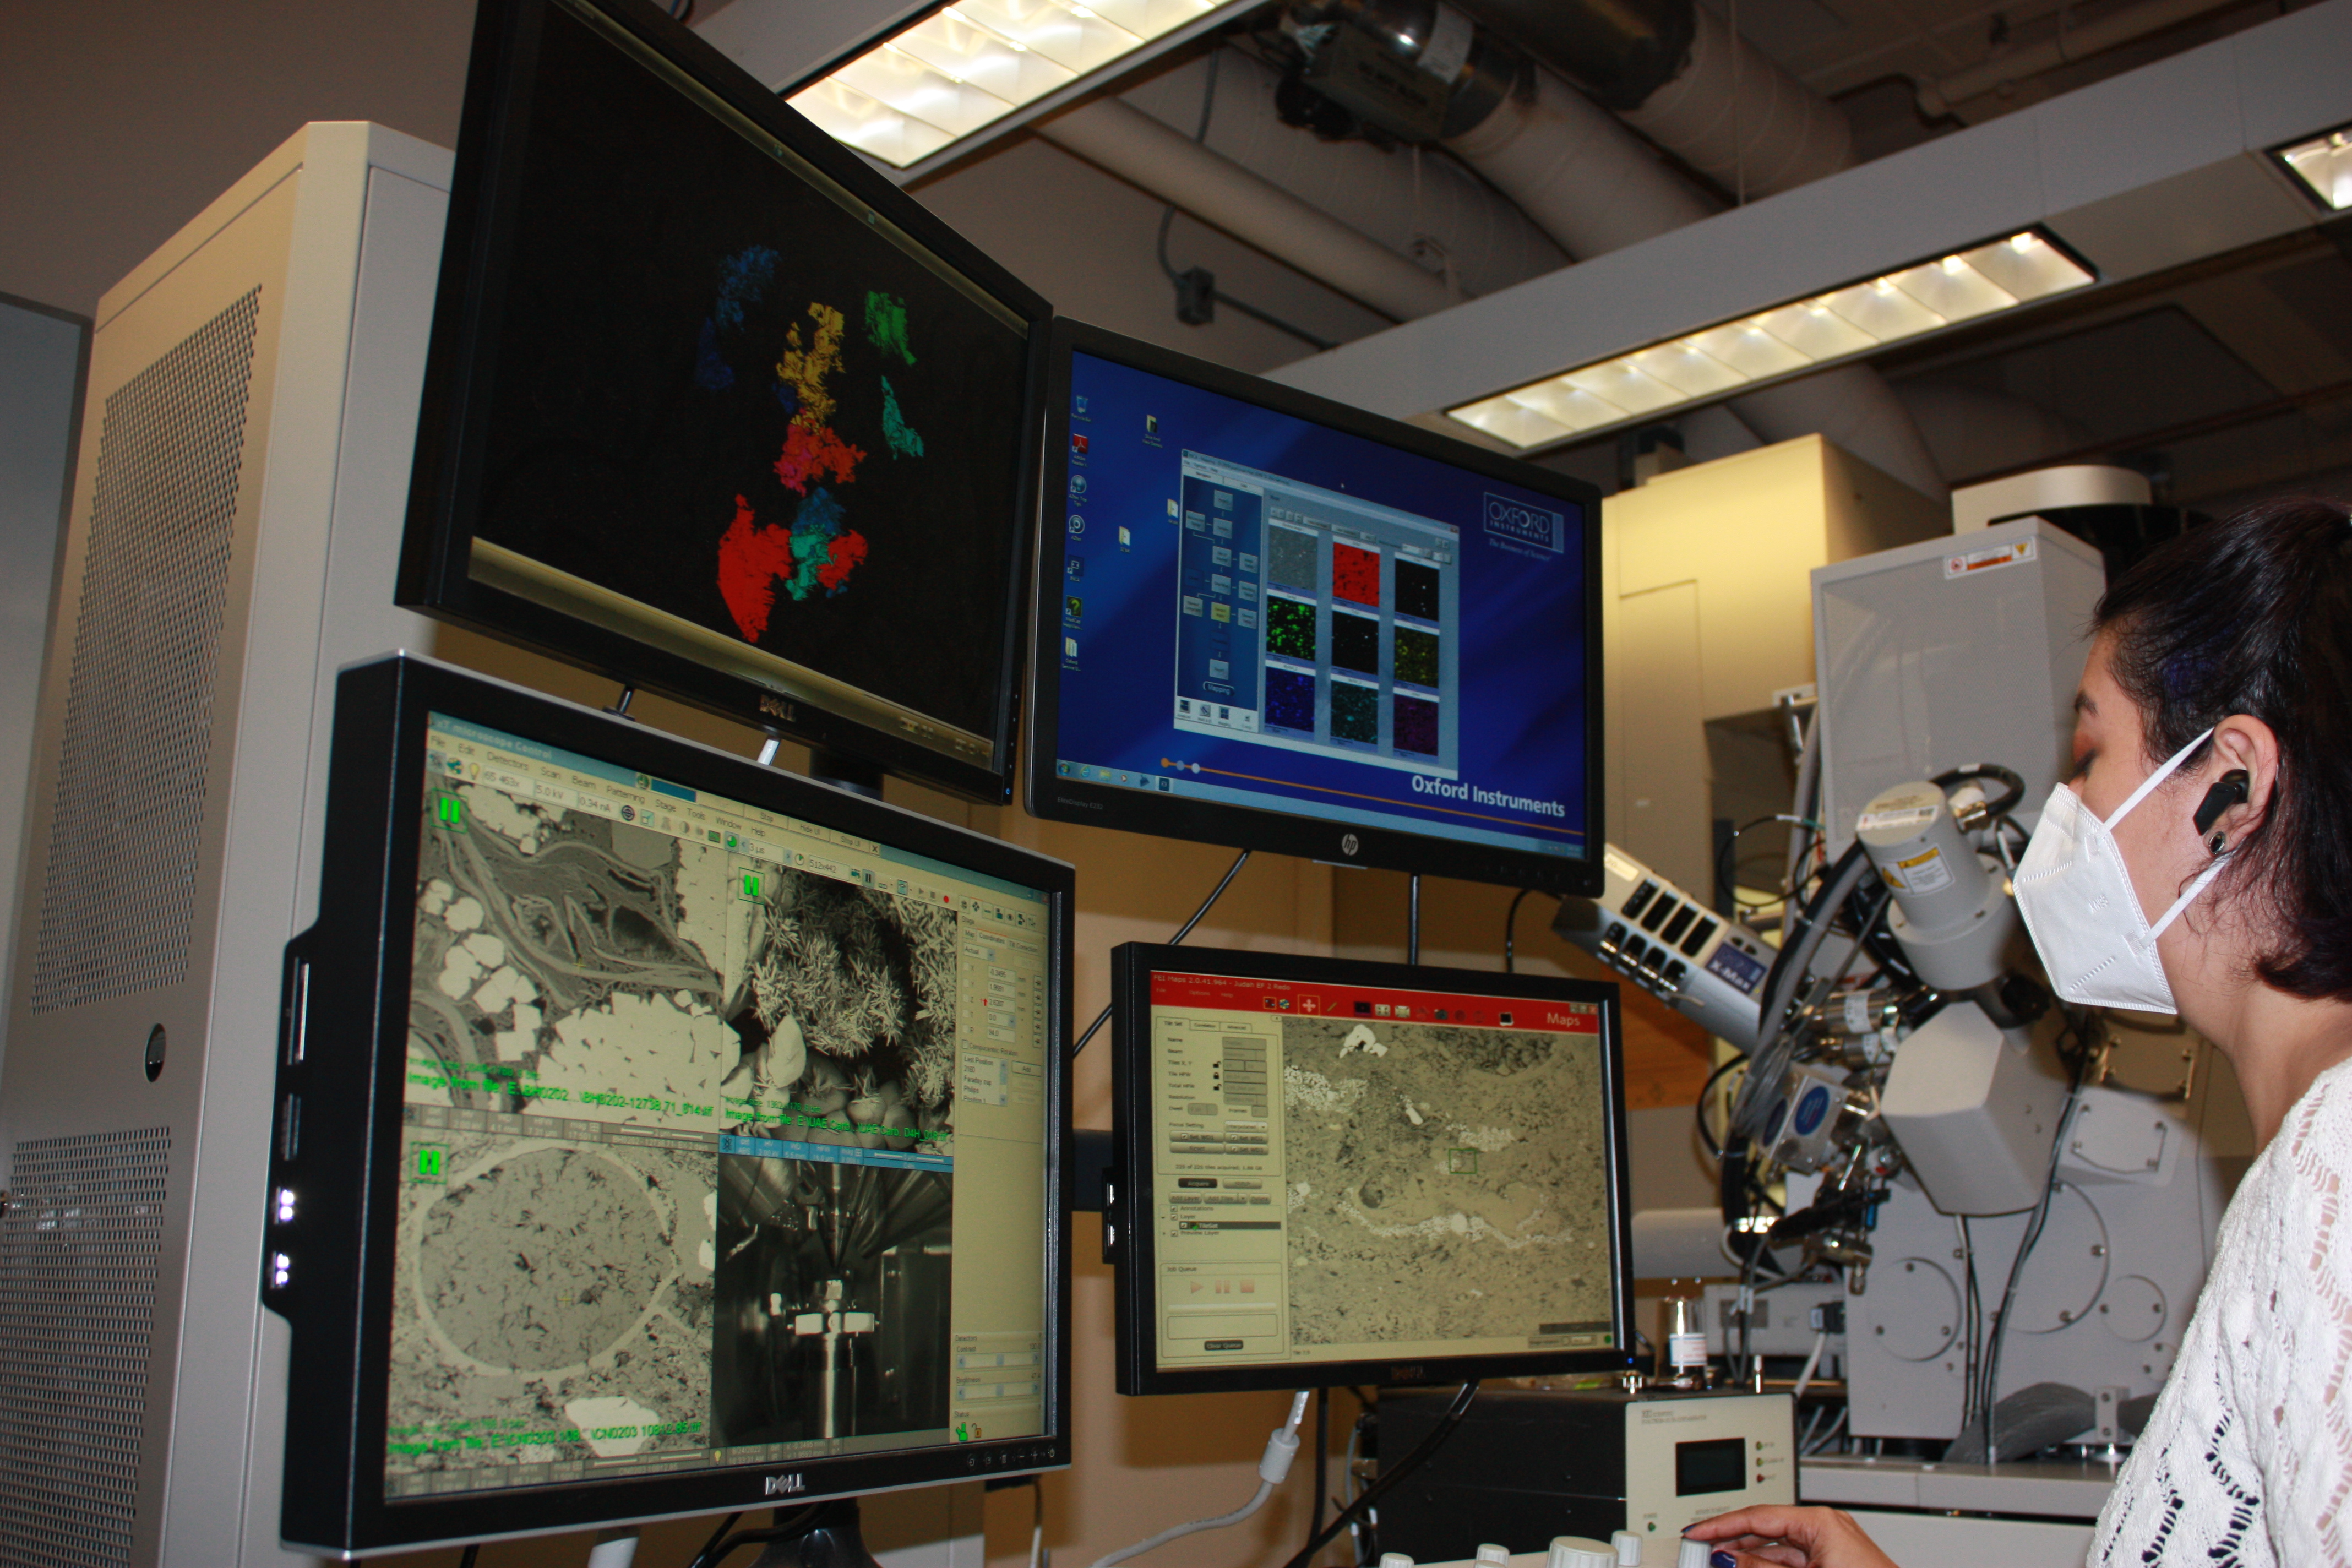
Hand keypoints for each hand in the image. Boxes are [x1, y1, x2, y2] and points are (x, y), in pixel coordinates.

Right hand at [1680, 1506, 1901, 1567]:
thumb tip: (1729, 1559)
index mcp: (1821, 1522)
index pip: (1759, 1516)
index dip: (1722, 1525)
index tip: (1696, 1533)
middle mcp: (1826, 1528)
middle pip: (1766, 1529)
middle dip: (1732, 1541)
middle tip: (1701, 1550)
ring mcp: (1831, 1546)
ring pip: (1777, 1548)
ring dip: (1748, 1556)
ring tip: (1720, 1563)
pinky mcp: (1834, 1562)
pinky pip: (1792, 1560)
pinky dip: (1768, 1565)